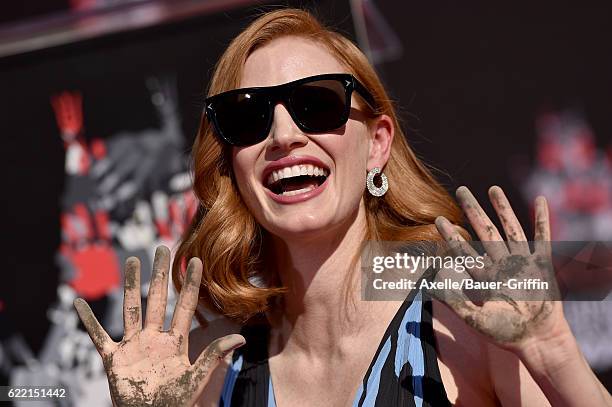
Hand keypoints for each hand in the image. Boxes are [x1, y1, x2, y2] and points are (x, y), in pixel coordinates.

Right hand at [73, 246, 244, 406]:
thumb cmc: (175, 403)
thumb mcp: (196, 378)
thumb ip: (214, 356)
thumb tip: (242, 339)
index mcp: (175, 342)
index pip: (184, 306)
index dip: (190, 283)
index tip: (195, 260)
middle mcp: (154, 339)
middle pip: (157, 299)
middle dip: (160, 274)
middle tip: (163, 248)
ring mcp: (133, 346)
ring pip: (131, 308)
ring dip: (130, 284)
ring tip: (132, 260)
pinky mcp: (114, 359)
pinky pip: (98, 336)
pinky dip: (88, 321)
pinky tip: (78, 303)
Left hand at [432, 186, 567, 352]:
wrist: (536, 340)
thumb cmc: (504, 333)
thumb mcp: (474, 319)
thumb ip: (454, 302)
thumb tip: (430, 286)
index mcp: (484, 276)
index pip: (464, 250)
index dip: (451, 235)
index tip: (438, 219)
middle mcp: (500, 264)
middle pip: (485, 230)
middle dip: (473, 211)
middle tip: (461, 190)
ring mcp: (521, 262)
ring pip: (510, 228)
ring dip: (502, 208)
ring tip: (492, 188)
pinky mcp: (542, 264)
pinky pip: (542, 237)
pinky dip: (542, 219)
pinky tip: (539, 201)